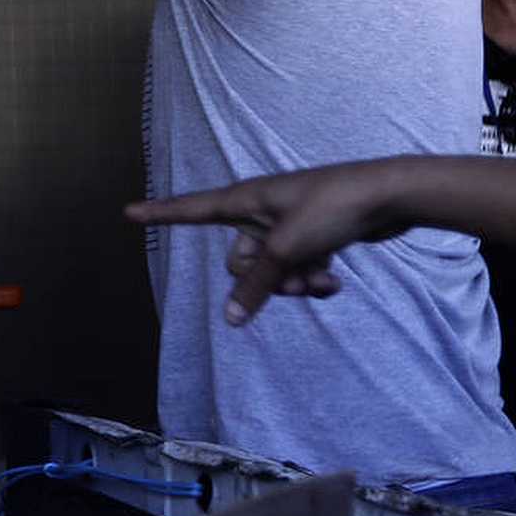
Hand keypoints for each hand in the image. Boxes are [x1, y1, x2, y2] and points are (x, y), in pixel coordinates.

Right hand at [124, 164, 400, 324]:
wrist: (388, 196)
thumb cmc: (330, 209)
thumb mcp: (287, 250)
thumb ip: (256, 285)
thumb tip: (230, 319)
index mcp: (243, 200)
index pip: (190, 209)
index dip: (159, 214)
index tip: (127, 212)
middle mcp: (259, 211)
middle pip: (238, 259)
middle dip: (264, 280)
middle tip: (294, 280)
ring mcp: (286, 224)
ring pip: (272, 269)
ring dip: (293, 284)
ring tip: (321, 282)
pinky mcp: (311, 236)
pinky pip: (296, 267)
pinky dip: (311, 278)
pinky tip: (334, 281)